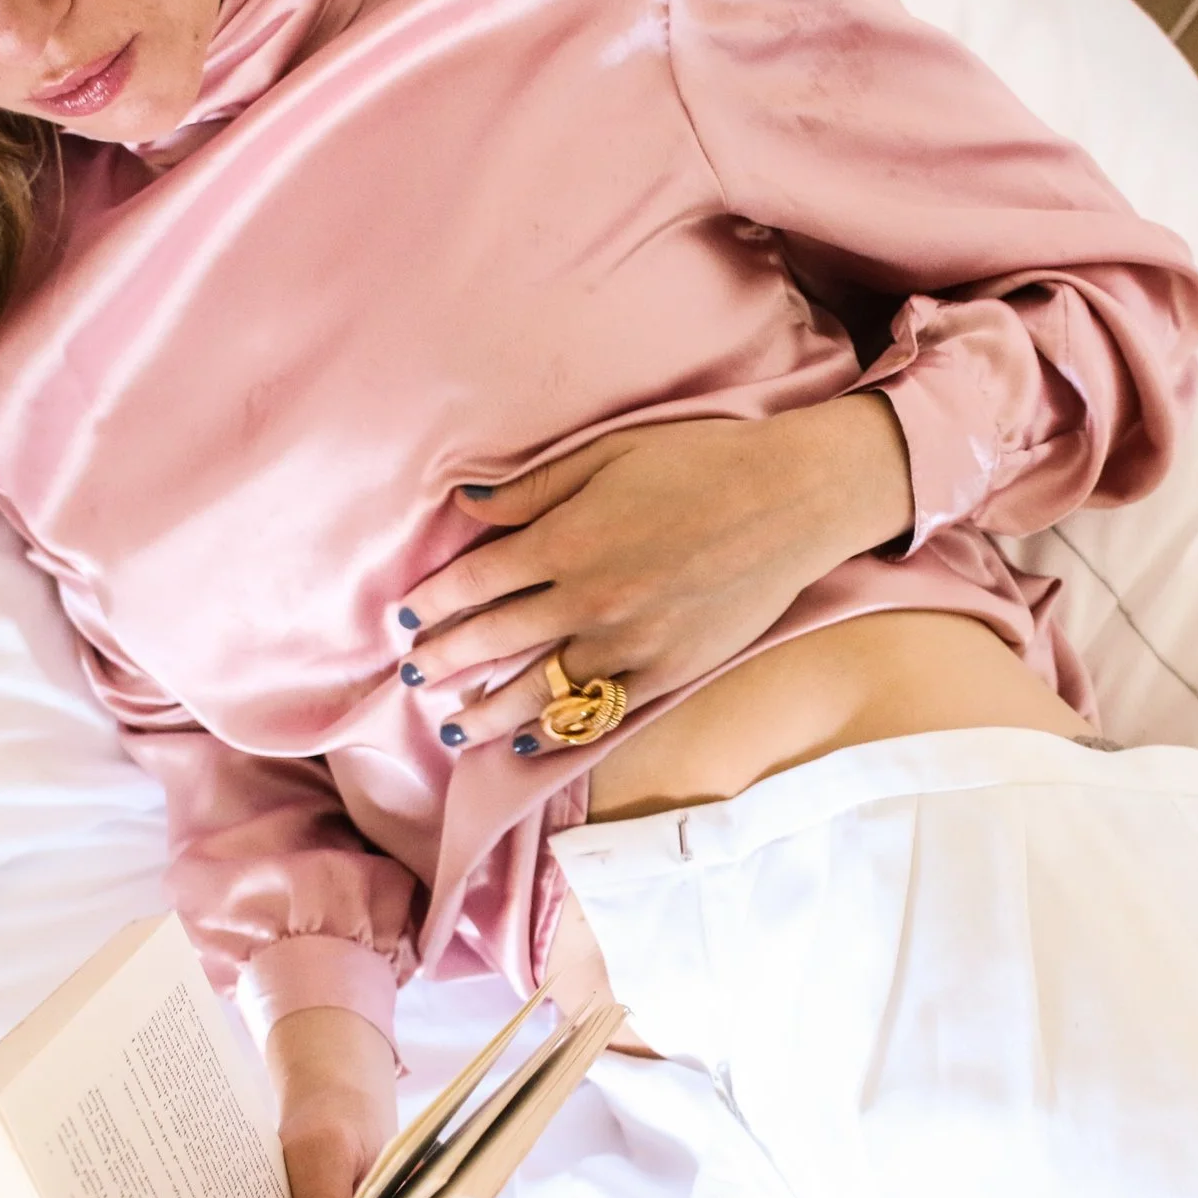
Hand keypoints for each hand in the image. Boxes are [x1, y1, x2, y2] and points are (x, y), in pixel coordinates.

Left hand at [396, 394, 914, 752]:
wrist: (791, 498)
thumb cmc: (700, 461)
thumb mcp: (607, 454)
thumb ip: (533, 488)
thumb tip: (464, 506)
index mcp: (568, 541)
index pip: (477, 581)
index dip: (434, 603)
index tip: (406, 618)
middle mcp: (590, 600)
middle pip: (496, 640)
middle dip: (446, 660)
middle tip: (413, 676)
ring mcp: (631, 642)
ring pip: (541, 690)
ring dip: (489, 711)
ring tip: (452, 727)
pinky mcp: (671, 670)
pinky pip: (602, 710)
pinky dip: (560, 730)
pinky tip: (528, 743)